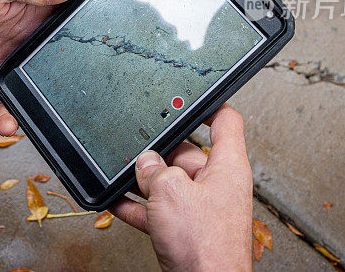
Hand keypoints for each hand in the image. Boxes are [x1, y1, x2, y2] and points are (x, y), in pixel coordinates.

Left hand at [0, 0, 82, 134]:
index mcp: (34, 11)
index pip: (66, 24)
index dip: (82, 35)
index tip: (99, 50)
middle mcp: (26, 35)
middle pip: (54, 59)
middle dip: (66, 76)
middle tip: (77, 92)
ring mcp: (10, 57)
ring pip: (34, 82)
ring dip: (41, 98)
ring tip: (47, 115)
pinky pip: (6, 97)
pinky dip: (11, 113)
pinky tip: (12, 123)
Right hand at [110, 105, 252, 271]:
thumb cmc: (206, 248)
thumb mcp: (171, 193)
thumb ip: (154, 170)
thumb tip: (145, 163)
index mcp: (227, 167)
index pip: (225, 122)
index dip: (207, 105)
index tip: (189, 97)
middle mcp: (217, 185)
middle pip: (186, 153)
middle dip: (159, 153)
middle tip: (137, 155)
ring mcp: (202, 209)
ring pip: (169, 184)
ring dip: (144, 182)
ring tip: (122, 178)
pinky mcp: (187, 231)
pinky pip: (159, 210)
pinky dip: (139, 206)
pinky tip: (117, 204)